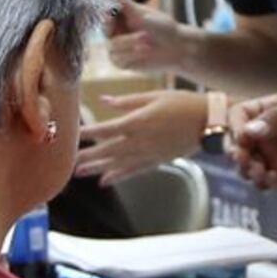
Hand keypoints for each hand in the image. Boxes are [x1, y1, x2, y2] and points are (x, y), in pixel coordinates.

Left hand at [73, 90, 208, 178]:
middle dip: (87, 156)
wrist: (208, 121)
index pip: (105, 129)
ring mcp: (147, 153)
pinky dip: (118, 176)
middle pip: (106, 150)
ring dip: (97, 169)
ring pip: (116, 163)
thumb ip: (127, 101)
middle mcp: (139, 141)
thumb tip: (104, 100)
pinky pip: (133, 171)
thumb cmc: (183, 103)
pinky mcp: (156, 161)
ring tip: (79, 174)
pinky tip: (104, 181)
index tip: (72, 135)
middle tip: (68, 163)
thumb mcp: (154, 96)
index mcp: (137, 121)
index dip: (87, 133)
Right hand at [105, 0, 193, 73]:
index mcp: (119, 18)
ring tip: (149, 44)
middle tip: (145, 35)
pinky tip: (147, 53)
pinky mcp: (123, 62)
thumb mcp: (142, 14)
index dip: (107, 18)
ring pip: (113, 48)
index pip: (103, 16)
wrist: (177, 48)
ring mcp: (118, 48)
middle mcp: (116, 32)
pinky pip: (119, 60)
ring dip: (132, 46)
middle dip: (126, 37)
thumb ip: (123, 2)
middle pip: (106, 34)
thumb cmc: (162, 27)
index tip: (111, 17)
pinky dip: (134, 56)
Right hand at [225, 93, 276, 190]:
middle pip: (239, 144)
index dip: (236, 127)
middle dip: (237, 153)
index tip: (243, 137)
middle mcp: (270, 133)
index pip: (240, 116)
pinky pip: (265, 183)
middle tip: (244, 159)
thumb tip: (249, 130)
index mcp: (272, 110)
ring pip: (248, 166)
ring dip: (247, 170)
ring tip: (260, 172)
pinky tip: (273, 180)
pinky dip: (263, 183)